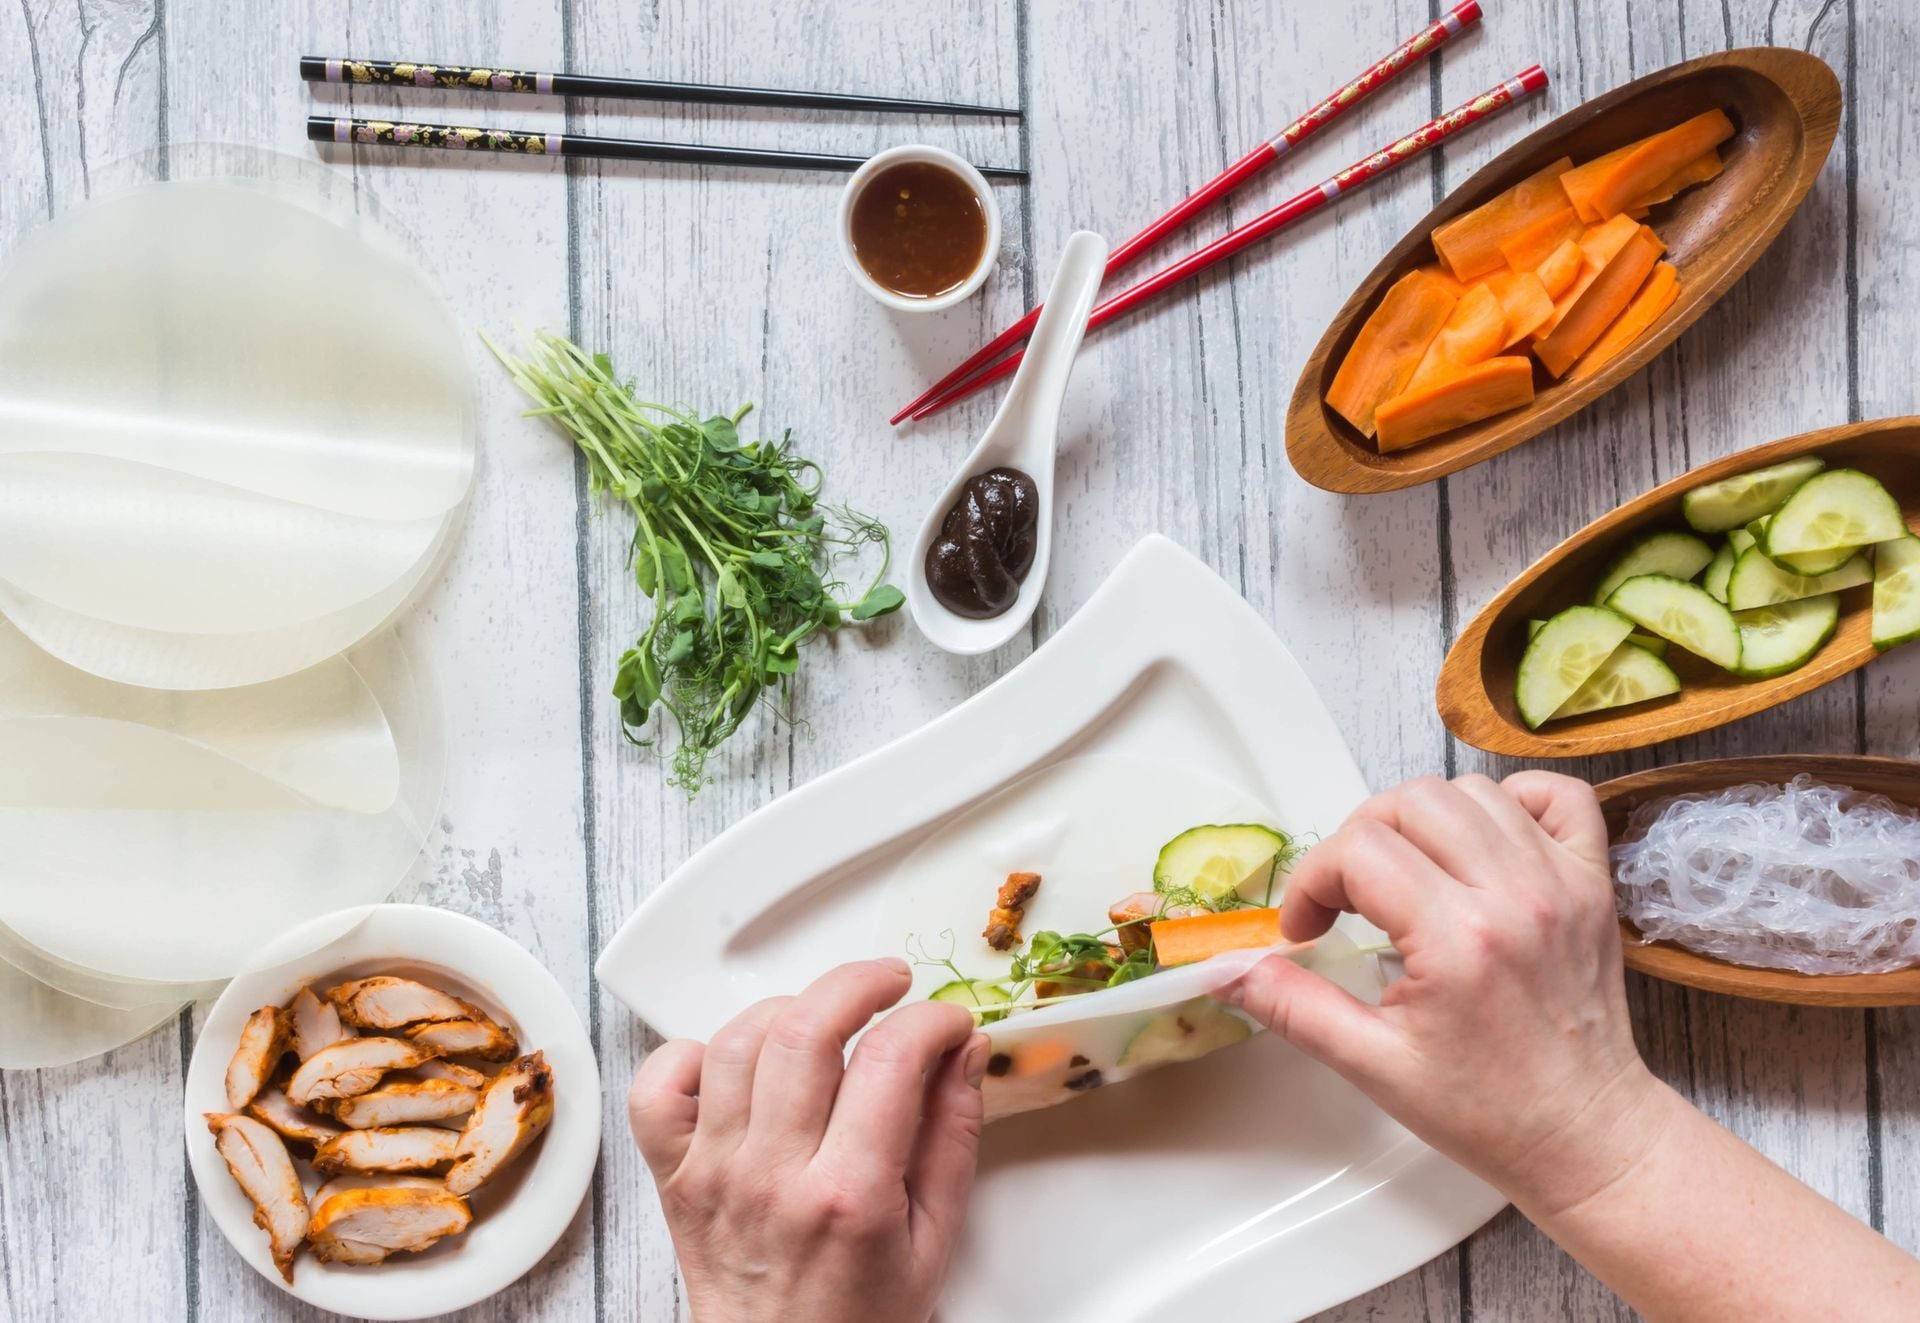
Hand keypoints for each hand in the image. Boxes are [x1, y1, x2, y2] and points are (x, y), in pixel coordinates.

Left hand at [629, 958, 986, 1322]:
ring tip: (824, 1021)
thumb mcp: (935, 1239)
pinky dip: (690, 1054)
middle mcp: (772, 1177)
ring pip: (735, 1043)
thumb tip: (963, 1052)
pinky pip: (657, 1088)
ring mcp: (713, 1172)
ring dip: (787, 1009)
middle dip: (858, 983)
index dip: (929, 1020)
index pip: (889, 1061)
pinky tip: (738, 1064)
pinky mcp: (673, 1176)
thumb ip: (953, 1136)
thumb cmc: (858, 1318)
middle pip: (804, 1032)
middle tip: (890, 985)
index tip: (947, 1022)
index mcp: (848, 1198)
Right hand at [1220, 772, 1669, 1213]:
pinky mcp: (1592, 883)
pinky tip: (1480, 845)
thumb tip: (1228, 971)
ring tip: (1409, 875)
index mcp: (1457, 940)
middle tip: (1350, 896)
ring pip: (1472, 791)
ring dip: (1424, 821)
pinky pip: (1557, 797)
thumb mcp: (1373, 1066)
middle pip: (1412, 802)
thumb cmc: (1488, 1111)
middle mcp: (1514, 895)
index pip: (1359, 851)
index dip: (1313, 881)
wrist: (1585, 1137)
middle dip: (1360, 838)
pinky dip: (1512, 802)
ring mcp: (1561, 882)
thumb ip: (1294, 1007)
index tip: (1309, 928)